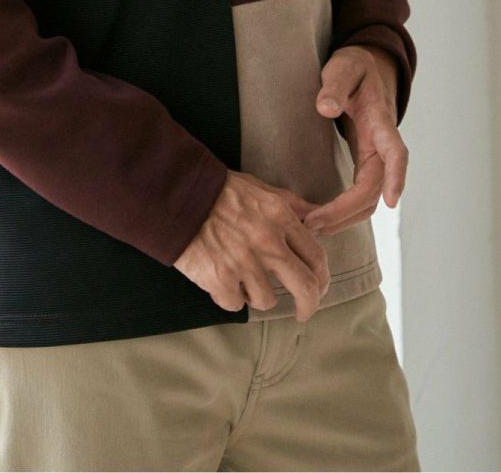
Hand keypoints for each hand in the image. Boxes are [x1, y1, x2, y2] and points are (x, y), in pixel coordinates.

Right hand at [173, 170, 331, 322]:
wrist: (178, 196)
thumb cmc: (220, 191)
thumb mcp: (261, 188)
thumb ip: (291, 204)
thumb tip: (317, 214)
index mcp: (280, 217)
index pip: (317, 257)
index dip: (322, 278)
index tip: (317, 288)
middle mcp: (268, 242)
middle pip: (305, 287)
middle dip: (308, 305)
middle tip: (302, 312)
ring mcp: (244, 263)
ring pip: (267, 299)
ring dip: (256, 294)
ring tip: (241, 277)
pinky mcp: (220, 279)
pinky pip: (235, 303)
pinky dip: (230, 296)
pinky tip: (221, 279)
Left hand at [303, 45, 407, 237]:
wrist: (366, 69)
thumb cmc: (355, 68)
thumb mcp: (344, 67)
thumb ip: (335, 84)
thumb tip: (326, 108)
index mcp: (380, 121)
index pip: (395, 152)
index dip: (396, 177)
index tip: (392, 201)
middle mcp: (381, 145)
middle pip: (374, 189)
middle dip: (347, 211)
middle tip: (314, 224)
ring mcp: (374, 158)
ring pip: (368, 199)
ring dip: (344, 218)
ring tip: (312, 227)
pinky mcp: (364, 164)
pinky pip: (359, 196)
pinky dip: (343, 212)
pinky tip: (320, 220)